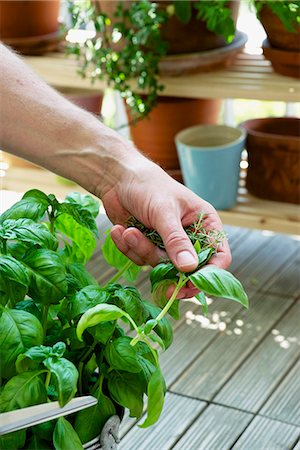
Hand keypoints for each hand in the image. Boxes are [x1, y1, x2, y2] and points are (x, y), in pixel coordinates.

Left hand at [100, 157, 230, 297]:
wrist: (117, 179)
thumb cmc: (148, 186)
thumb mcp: (164, 212)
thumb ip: (176, 241)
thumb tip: (189, 268)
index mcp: (204, 224)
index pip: (218, 256)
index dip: (208, 274)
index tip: (190, 285)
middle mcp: (189, 237)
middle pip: (188, 269)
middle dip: (167, 269)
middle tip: (158, 277)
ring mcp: (167, 244)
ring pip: (160, 265)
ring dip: (141, 250)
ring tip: (129, 231)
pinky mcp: (148, 247)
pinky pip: (141, 260)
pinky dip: (129, 248)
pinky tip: (120, 231)